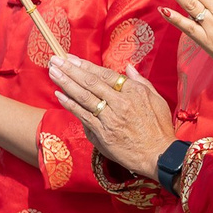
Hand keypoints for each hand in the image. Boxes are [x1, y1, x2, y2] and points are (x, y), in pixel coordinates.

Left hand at [48, 54, 175, 176]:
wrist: (159, 155)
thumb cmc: (159, 128)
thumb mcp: (158, 100)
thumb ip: (141, 82)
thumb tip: (128, 67)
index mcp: (135, 91)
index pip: (105, 74)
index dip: (86, 65)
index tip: (72, 58)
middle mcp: (121, 102)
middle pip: (91, 82)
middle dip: (71, 69)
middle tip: (55, 60)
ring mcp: (110, 117)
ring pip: (84, 96)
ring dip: (66, 83)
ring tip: (53, 72)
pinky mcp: (103, 132)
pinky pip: (83, 114)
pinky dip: (70, 104)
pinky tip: (59, 95)